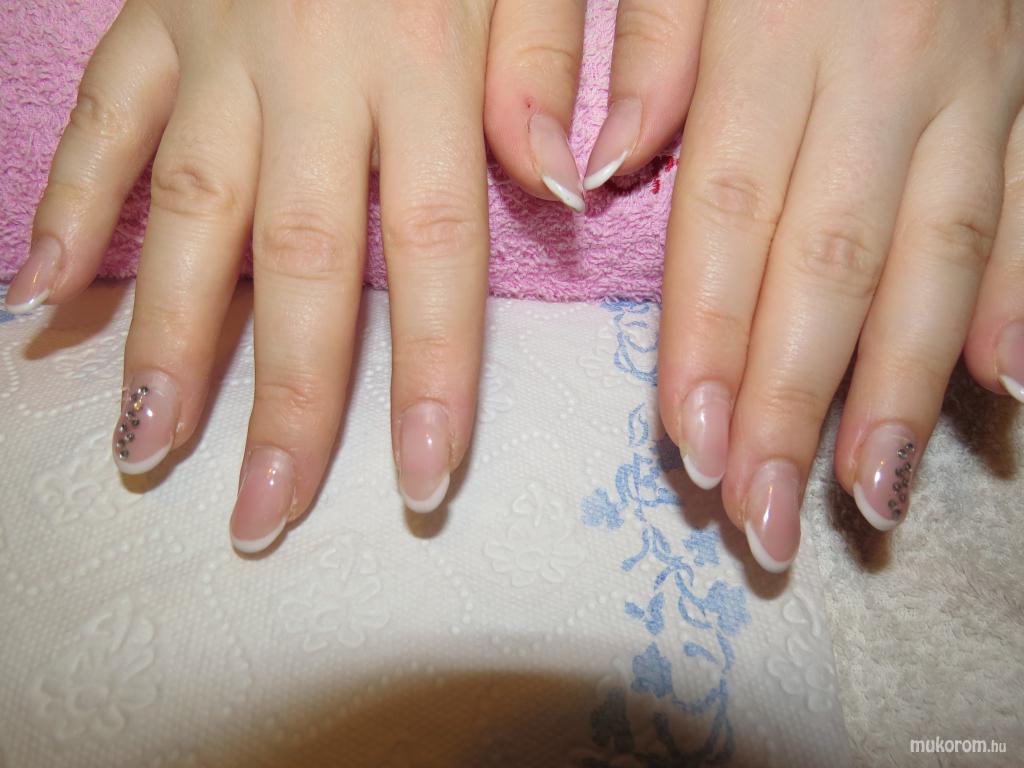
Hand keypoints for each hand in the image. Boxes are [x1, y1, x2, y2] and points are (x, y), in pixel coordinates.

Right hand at [6, 0, 495, 552]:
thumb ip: (541, 68)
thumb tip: (559, 185)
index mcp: (423, 65)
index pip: (435, 255)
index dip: (428, 376)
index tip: (418, 482)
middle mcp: (312, 75)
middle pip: (297, 266)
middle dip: (281, 399)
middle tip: (258, 511)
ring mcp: (219, 49)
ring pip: (186, 215)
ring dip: (162, 338)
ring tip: (146, 446)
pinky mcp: (154, 18)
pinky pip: (103, 120)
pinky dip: (65, 207)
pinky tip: (33, 296)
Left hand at [485, 0, 1023, 570]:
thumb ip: (647, 44)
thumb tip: (598, 162)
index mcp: (778, 33)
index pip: (730, 221)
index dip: (707, 343)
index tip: (687, 451)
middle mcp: (884, 73)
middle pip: (828, 269)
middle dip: (791, 407)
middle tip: (761, 523)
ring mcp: (978, 82)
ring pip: (937, 260)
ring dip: (902, 392)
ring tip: (868, 499)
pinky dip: (1020, 297)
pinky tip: (1007, 388)